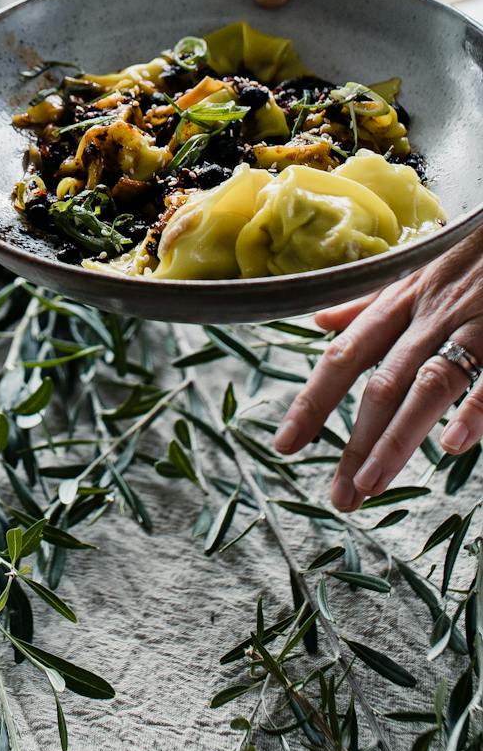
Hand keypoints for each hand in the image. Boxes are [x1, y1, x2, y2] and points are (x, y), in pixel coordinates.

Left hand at [273, 228, 482, 508]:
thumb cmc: (471, 252)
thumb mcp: (414, 271)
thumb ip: (368, 303)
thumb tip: (319, 321)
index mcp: (399, 302)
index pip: (345, 356)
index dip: (313, 400)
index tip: (286, 444)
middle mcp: (427, 315)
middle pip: (381, 384)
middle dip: (355, 441)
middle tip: (339, 497)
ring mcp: (469, 324)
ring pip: (425, 384)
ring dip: (396, 438)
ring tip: (372, 484)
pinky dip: (474, 409)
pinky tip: (454, 445)